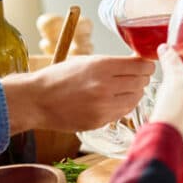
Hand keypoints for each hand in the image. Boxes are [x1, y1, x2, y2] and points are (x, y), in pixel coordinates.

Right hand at [1, 55, 153, 132]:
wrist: (36, 100)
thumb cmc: (59, 77)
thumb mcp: (86, 61)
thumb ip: (112, 63)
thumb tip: (137, 62)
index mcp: (102, 66)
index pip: (141, 66)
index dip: (147, 65)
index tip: (146, 65)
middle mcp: (105, 86)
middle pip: (141, 82)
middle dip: (142, 78)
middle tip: (136, 77)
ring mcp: (103, 106)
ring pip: (135, 99)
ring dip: (134, 93)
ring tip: (124, 89)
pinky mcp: (100, 121)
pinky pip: (123, 112)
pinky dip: (123, 106)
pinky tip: (113, 101)